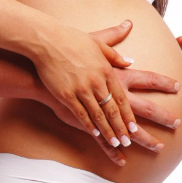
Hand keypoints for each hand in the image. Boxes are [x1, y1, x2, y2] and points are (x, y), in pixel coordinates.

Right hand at [33, 20, 137, 151]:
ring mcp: (81, 89)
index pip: (121, 98)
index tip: (134, 127)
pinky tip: (95, 134)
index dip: (128, 115)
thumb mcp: (98, 42)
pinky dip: (89, 126)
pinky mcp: (66, 95)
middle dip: (122, 128)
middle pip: (113, 110)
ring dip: (108, 131)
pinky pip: (80, 114)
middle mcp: (96, 82)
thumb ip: (115, 54)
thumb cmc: (71, 39)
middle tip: (129, 141)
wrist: (46, 41)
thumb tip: (130, 61)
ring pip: (98, 116)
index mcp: (106, 70)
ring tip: (116, 143)